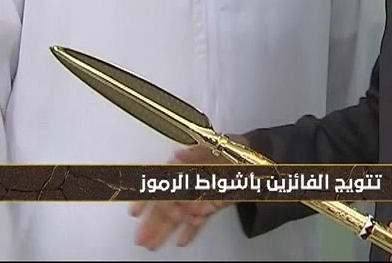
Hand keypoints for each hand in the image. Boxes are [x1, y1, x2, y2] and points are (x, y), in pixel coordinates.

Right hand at [130, 137, 245, 250]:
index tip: (137, 213)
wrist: (254, 157)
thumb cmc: (232, 150)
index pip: (161, 184)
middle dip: (154, 222)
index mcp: (186, 165)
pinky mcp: (212, 204)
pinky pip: (198, 218)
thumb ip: (195, 155)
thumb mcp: (214, 148)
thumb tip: (177, 157)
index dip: (147, 198)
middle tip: (142, 238)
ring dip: (166, 229)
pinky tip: (181, 240)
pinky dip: (191, 229)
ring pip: (179, 214)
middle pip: (167, 203)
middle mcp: (190, 181)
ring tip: (153, 244)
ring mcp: (200, 193)